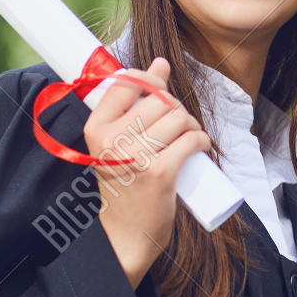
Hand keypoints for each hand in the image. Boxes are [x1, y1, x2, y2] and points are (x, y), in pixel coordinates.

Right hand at [87, 57, 211, 289]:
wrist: (125, 234)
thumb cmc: (123, 183)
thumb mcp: (117, 142)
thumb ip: (134, 103)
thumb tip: (162, 62)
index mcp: (95, 128)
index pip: (127, 82)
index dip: (150, 78)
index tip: (160, 86)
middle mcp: (111, 140)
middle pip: (160, 99)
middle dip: (177, 108)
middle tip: (177, 126)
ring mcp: (136, 157)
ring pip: (179, 117)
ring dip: (191, 125)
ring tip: (187, 138)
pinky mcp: (160, 173)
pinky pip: (192, 139)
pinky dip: (201, 141)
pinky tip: (198, 148)